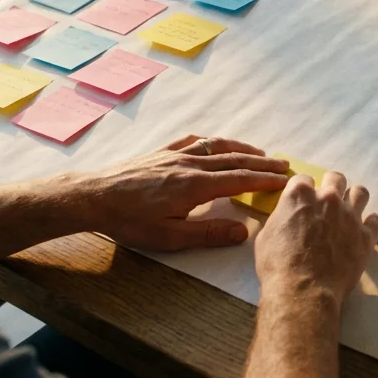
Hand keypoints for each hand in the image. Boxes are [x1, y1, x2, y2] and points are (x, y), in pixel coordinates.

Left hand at [69, 134, 288, 251]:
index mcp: (195, 185)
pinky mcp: (160, 152)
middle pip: (234, 159)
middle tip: (284, 165)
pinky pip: (194, 141)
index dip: (265, 180)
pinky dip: (213, 141)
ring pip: (217, 146)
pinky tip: (216, 144)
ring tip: (260, 152)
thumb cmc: (128, 221)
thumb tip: (242, 232)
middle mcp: (189, 164)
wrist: (92, 197)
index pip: (240, 180)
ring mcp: (174, 154)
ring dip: (242, 148)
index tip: (285, 180)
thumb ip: (208, 234)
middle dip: (262, 162)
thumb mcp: (169, 237)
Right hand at [255, 171, 377, 307]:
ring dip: (354, 199)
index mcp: (300, 194)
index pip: (304, 178)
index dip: (303, 190)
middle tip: (327, 204)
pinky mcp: (366, 235)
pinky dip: (372, 224)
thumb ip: (282, 218)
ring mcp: (350, 215)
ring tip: (349, 212)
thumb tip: (289, 217)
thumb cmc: (277, 265)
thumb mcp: (267, 235)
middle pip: (336, 178)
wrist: (303, 290)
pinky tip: (365, 231)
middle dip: (331, 187)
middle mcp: (328, 198)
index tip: (303, 202)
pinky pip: (377, 220)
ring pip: (360, 192)